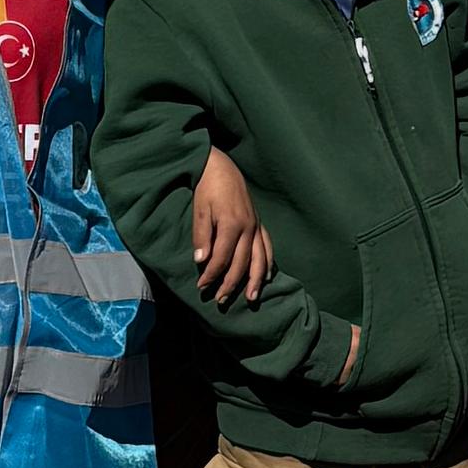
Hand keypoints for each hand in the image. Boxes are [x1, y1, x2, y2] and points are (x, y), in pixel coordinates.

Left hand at [189, 141, 270, 305]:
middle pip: (242, 263)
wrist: (221, 167)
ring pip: (259, 259)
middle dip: (231, 284)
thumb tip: (201, 260)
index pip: (221, 258)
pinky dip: (267, 263)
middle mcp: (248, 227)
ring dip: (255, 280)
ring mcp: (256, 226)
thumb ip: (201, 236)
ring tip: (251, 298)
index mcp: (232, 224)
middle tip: (220, 300)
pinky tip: (265, 276)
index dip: (211, 275)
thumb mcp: (200, 210)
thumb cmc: (208, 188)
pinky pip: (267, 247)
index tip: (201, 287)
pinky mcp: (259, 223)